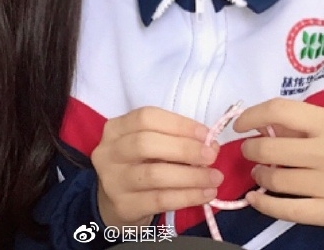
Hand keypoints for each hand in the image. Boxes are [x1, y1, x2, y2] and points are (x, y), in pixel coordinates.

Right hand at [92, 107, 222, 227]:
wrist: (113, 203)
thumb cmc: (137, 165)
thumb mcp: (147, 145)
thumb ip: (172, 139)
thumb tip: (210, 144)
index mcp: (115, 128)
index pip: (146, 117)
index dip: (178, 124)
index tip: (205, 134)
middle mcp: (108, 152)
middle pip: (147, 143)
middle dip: (185, 148)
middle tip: (211, 156)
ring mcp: (113, 181)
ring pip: (155, 174)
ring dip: (191, 176)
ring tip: (214, 177)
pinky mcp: (124, 206)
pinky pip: (160, 200)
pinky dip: (187, 196)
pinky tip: (206, 194)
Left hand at [233, 98, 323, 232]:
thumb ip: (303, 125)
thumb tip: (262, 126)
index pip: (279, 110)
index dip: (252, 115)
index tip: (240, 124)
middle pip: (270, 148)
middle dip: (251, 149)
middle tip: (250, 152)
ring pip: (276, 180)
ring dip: (259, 176)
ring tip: (260, 173)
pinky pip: (288, 211)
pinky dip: (264, 205)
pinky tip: (255, 199)